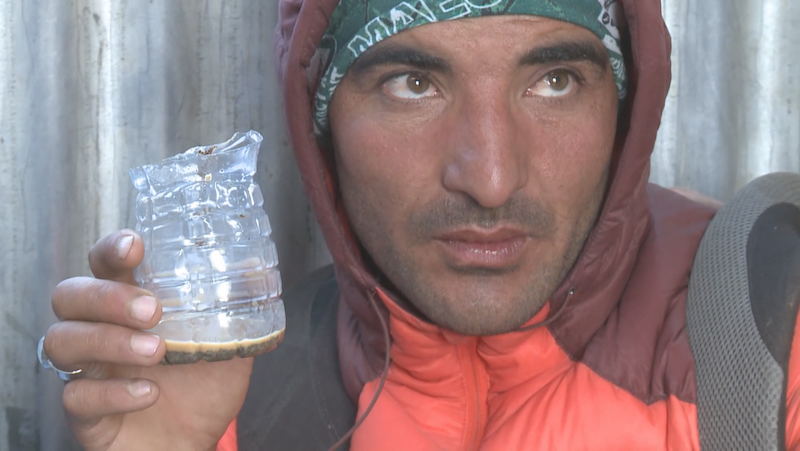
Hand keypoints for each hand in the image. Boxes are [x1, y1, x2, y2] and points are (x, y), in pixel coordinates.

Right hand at [44, 230, 251, 450]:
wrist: (193, 444)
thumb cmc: (201, 388)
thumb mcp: (227, 343)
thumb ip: (236, 307)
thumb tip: (253, 265)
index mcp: (128, 305)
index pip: (103, 264)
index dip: (110, 249)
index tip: (134, 246)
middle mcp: (98, 330)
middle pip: (70, 295)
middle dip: (107, 296)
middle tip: (152, 311)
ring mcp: (86, 370)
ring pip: (63, 341)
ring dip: (109, 341)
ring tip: (157, 352)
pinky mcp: (84, 412)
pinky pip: (76, 396)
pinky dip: (114, 393)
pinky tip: (149, 393)